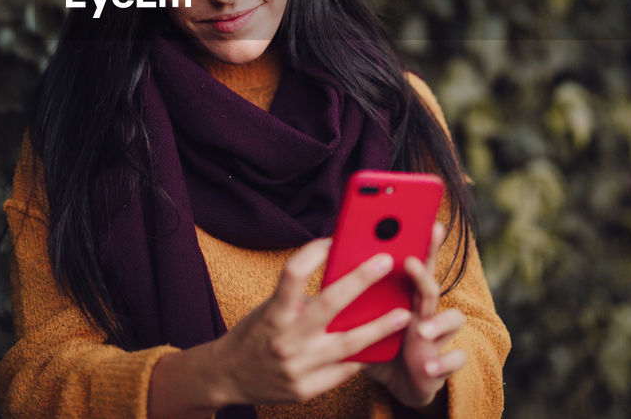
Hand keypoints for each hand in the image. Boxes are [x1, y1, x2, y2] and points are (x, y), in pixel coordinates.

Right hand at [209, 237, 412, 405]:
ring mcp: (297, 368)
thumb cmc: (254, 334)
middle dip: (360, 280)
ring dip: (379, 328)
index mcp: (273, 313)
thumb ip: (300, 298)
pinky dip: (362, 357)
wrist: (227, 377)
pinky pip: (343, 372)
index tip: (334, 238)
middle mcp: (285, 339)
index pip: (292, 274)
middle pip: (329, 304)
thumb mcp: (270, 309)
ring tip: (403, 314)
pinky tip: (379, 345)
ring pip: (348, 345)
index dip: (313, 253)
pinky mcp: (306, 390)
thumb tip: (341, 275)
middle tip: (385, 262)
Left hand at [364, 223, 467, 408]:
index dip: (420, 242)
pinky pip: (452, 361)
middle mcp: (426, 311)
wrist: (403, 385)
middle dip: (427, 269)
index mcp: (407, 296)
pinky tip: (427, 368)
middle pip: (431, 284)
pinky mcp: (440, 365)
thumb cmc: (382, 346)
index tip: (421, 221)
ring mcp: (437, 337)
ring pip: (453, 319)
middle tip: (410, 261)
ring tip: (422, 329)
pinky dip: (443, 363)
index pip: (415, 263)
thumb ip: (353, 302)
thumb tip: (323, 278)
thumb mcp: (364, 322)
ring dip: (439, 322)